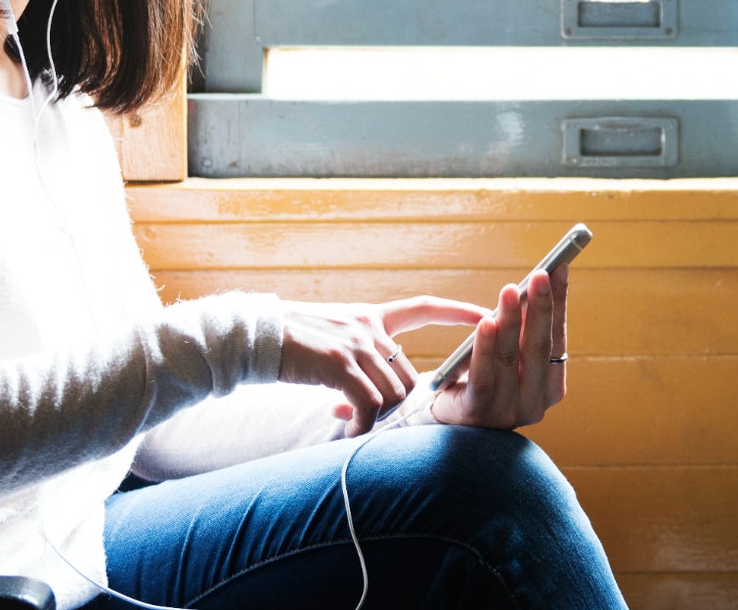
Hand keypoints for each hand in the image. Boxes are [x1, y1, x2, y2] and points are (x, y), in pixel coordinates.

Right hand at [277, 295, 487, 435]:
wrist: (252, 336)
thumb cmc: (286, 342)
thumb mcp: (330, 336)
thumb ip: (356, 352)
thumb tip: (371, 389)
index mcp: (368, 315)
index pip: (422, 308)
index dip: (456, 311)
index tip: (485, 313)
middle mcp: (366, 327)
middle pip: (408, 377)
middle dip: (396, 406)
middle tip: (372, 420)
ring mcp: (354, 343)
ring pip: (394, 393)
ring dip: (378, 418)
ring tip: (355, 426)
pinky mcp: (338, 363)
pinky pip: (369, 404)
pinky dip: (362, 424)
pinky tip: (348, 429)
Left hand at [426, 262, 569, 429]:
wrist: (436, 418)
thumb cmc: (474, 379)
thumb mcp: (504, 355)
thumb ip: (520, 332)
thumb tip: (532, 285)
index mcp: (547, 388)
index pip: (557, 340)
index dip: (559, 303)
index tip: (561, 268)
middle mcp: (534, 404)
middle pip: (539, 348)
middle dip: (540, 307)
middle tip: (540, 274)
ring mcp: (507, 413)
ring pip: (511, 358)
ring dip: (511, 321)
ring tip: (509, 290)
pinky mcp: (477, 414)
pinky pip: (483, 376)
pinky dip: (485, 347)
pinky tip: (485, 322)